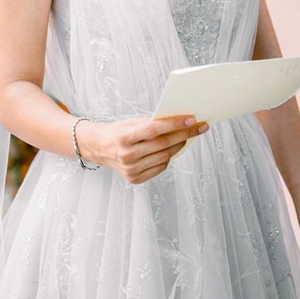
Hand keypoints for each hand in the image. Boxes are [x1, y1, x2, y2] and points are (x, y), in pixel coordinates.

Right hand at [78, 115, 208, 183]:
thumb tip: (178, 122)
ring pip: (165, 156)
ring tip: (187, 136)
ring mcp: (131, 169)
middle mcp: (127, 155)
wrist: (99, 148)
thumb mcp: (131, 123)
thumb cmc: (118, 132)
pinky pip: (160, 167)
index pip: (155, 129)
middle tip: (199, 127)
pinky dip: (168, 157)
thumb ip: (151, 123)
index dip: (175, 124)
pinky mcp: (135, 179)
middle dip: (185, 134)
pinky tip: (171, 149)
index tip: (192, 119)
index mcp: (124, 137)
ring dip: (179, 146)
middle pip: (164, 144)